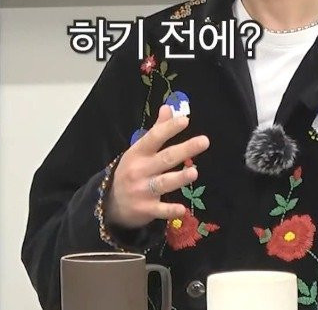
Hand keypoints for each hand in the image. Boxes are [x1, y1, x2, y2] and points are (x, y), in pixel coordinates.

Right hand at [105, 105, 210, 229]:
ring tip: (194, 172)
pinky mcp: (146, 209)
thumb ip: (156, 131)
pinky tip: (182, 209)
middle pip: (165, 158)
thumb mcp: (138, 151)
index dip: (169, 129)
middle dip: (184, 150)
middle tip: (204, 141)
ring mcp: (142, 190)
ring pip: (163, 183)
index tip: (185, 120)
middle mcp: (139, 170)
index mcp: (137, 153)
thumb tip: (168, 108)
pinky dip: (170, 210)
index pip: (154, 138)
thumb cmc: (131, 171)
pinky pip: (160, 210)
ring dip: (179, 178)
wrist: (112, 204)